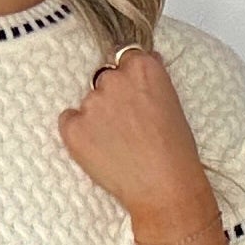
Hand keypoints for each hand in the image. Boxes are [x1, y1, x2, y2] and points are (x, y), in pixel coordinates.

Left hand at [55, 48, 218, 244]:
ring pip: (87, 102)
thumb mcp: (172, 102)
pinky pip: (68, 121)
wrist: (165, 188)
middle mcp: (114, 78)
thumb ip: (150, 80)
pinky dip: (78, 133)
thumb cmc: (176, 150)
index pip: (124, 56)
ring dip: (96, 118)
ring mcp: (91, 103)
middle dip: (111, 97)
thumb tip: (137, 66)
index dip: (128, 77)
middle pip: (103, 78)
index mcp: (143, 67)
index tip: (132, 94)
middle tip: (127, 127)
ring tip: (119, 145)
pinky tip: (101, 150)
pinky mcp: (73, 127)